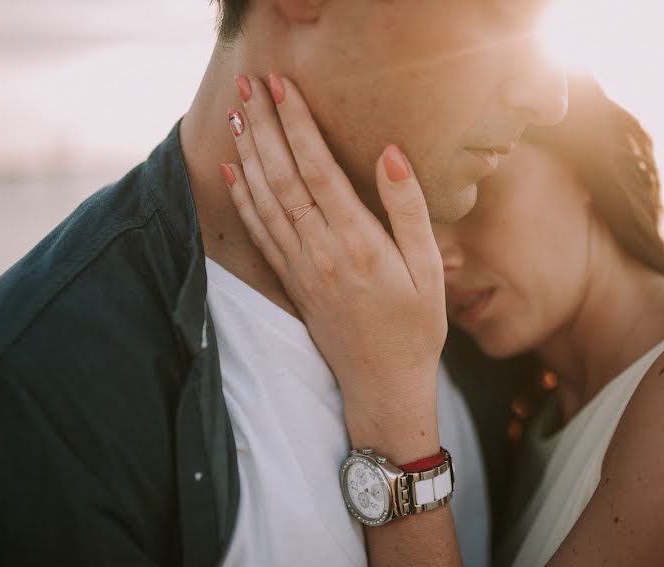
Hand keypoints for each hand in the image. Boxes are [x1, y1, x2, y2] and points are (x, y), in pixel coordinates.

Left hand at [220, 74, 445, 448]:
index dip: (297, 125)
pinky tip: (234, 171)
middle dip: (262, 126)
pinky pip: (260, 232)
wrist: (383, 385)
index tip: (281, 87)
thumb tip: (389, 153)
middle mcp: (320, 251)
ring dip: (247, 154)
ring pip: (264, 200)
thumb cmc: (416, 326)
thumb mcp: (430, 268)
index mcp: (357, 242)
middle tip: (246, 84)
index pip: (317, 170)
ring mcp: (300, 267)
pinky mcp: (291, 281)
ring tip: (234, 114)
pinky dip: (243, 198)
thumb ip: (408, 209)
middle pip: (281, 177)